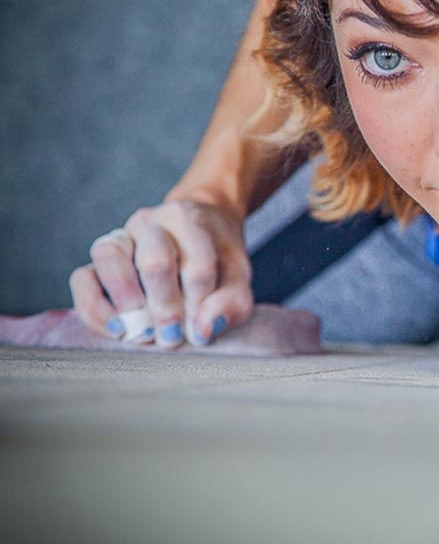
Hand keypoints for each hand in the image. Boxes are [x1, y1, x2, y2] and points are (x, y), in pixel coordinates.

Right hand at [69, 199, 252, 347]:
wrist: (198, 227)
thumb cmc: (218, 257)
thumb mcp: (238, 276)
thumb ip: (231, 303)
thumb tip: (203, 330)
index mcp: (189, 221)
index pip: (197, 265)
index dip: (199, 305)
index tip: (200, 333)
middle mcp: (151, 223)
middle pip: (154, 262)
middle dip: (166, 308)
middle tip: (173, 337)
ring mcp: (120, 237)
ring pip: (109, 257)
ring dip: (127, 300)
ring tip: (143, 330)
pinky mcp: (98, 259)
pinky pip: (82, 278)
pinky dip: (95, 308)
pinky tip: (119, 330)